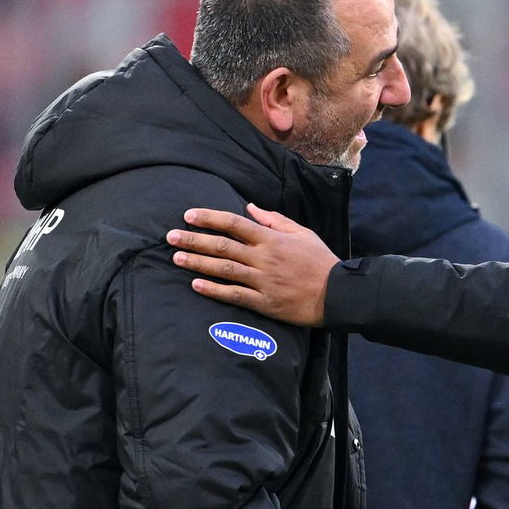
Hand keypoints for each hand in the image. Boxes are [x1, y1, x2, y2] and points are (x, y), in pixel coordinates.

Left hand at [168, 204, 338, 325]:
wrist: (338, 294)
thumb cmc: (320, 262)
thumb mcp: (302, 233)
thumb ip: (274, 220)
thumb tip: (250, 207)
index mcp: (272, 239)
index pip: (234, 223)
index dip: (210, 217)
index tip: (189, 215)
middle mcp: (264, 258)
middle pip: (222, 245)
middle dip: (194, 239)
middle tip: (170, 236)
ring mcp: (263, 281)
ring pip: (224, 268)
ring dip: (198, 262)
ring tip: (176, 257)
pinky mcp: (264, 302)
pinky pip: (234, 294)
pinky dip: (214, 289)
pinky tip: (196, 284)